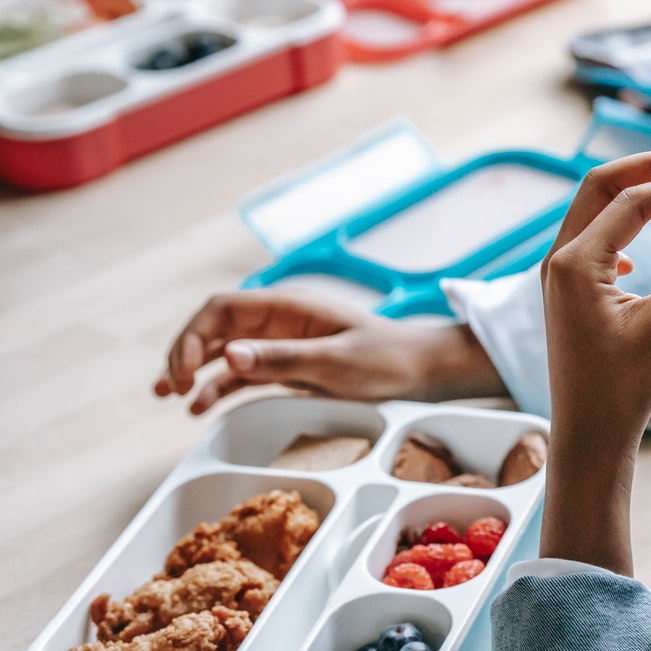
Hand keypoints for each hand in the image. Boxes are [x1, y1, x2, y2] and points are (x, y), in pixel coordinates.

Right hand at [154, 289, 504, 413]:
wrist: (420, 370)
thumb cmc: (385, 359)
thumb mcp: (334, 362)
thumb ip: (282, 358)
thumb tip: (229, 355)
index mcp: (288, 306)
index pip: (222, 309)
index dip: (193, 335)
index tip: (182, 370)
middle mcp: (279, 319)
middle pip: (215, 327)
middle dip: (185, 352)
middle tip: (169, 386)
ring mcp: (281, 342)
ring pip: (223, 350)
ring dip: (194, 369)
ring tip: (169, 395)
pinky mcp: (288, 365)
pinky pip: (244, 373)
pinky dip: (219, 386)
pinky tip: (199, 406)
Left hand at [538, 151, 650, 573]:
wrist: (587, 437)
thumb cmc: (621, 390)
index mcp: (575, 263)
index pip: (632, 199)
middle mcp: (558, 259)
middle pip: (601, 184)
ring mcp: (558, 274)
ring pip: (594, 207)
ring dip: (636, 192)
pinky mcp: (566, 290)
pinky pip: (591, 235)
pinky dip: (622, 223)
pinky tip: (642, 254)